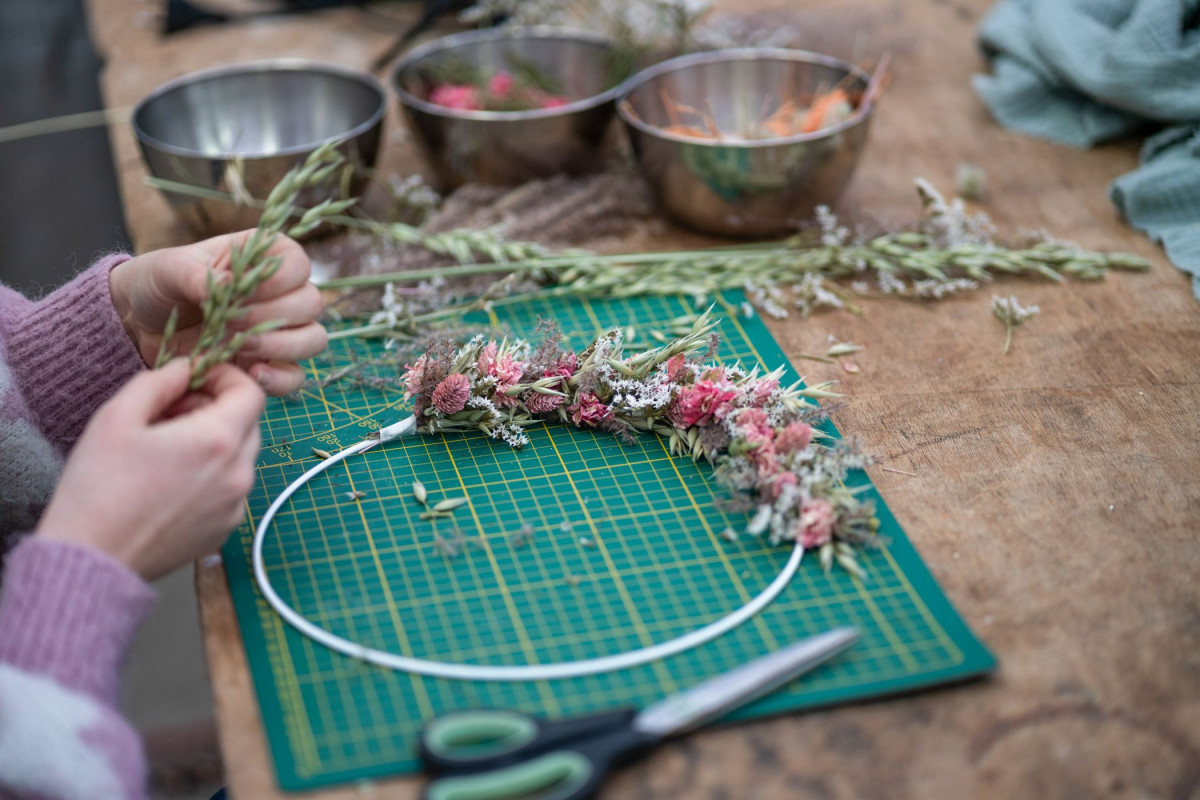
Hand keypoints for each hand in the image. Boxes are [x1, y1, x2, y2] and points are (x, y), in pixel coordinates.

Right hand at [36, 361, 264, 580]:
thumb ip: (158, 383)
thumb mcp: (117, 417)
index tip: (198, 381)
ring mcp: (235, 505)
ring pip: (240, 456)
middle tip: (171, 414)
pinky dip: (212, 475)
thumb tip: (184, 369)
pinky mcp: (225, 529)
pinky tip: (170, 481)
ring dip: (214, 443)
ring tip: (166, 449)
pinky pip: (230, 488)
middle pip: (248, 423)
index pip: (251, 393)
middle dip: (216, 409)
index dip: (226, 378)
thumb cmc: (98, 489)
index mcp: (217, 441)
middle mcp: (238, 474)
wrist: (92, 559)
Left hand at [109, 231, 326, 394]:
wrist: (138, 324)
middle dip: (275, 314)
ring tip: (243, 345)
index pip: (298, 263)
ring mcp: (278, 332)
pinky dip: (281, 378)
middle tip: (235, 319)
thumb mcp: (169, 270)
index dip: (280, 278)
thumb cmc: (158, 284)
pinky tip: (252, 373)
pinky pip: (295, 376)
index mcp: (262, 259)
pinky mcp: (267, 364)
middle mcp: (279, 295)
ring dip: (283, 345)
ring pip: (313, 339)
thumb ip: (197, 275)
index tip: (244, 289)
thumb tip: (227, 287)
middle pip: (311, 303)